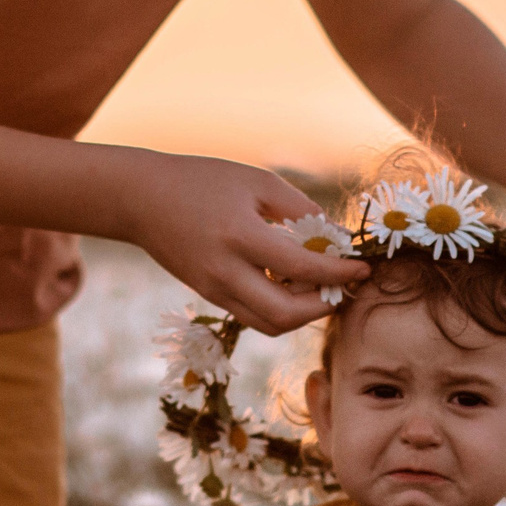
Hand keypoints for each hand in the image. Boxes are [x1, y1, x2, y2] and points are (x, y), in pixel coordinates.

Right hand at [119, 153, 369, 335]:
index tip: (364, 268)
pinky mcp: (208, 296)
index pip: (302, 267)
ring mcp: (213, 289)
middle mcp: (225, 272)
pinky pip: (253, 316)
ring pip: (269, 325)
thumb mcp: (257, 181)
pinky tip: (290, 285)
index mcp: (239, 236)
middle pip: (286, 315)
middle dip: (323, 307)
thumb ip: (301, 209)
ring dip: (302, 314)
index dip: (339, 272)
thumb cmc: (202, 180)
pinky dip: (279, 308)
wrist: (141, 199)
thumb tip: (338, 239)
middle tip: (342, 286)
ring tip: (318, 286)